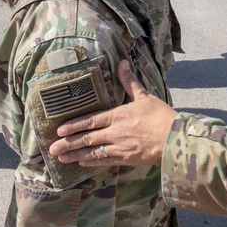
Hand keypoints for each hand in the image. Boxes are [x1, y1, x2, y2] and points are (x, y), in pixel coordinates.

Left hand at [49, 60, 176, 166]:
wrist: (175, 139)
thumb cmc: (161, 116)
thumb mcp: (144, 96)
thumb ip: (129, 81)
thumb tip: (122, 62)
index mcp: (117, 116)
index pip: (91, 121)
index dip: (74, 125)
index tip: (59, 130)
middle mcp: (115, 133)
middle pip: (87, 138)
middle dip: (68, 143)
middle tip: (52, 148)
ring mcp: (119, 148)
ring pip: (93, 152)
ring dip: (75, 155)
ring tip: (61, 158)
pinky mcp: (126, 159)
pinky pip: (104, 161)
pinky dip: (92, 163)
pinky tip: (81, 164)